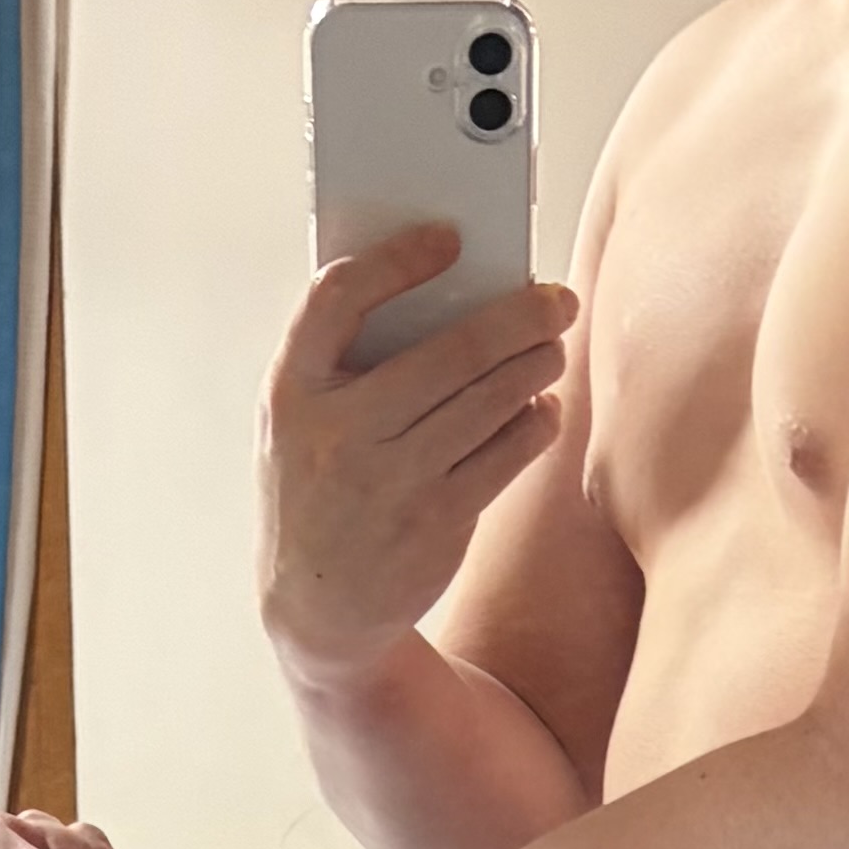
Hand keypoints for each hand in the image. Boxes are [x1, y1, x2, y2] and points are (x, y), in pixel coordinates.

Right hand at [256, 218, 577, 677]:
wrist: (318, 609)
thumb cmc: (316, 489)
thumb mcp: (300, 424)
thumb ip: (343, 363)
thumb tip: (443, 295)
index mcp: (292, 392)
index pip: (338, 298)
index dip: (397, 260)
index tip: (448, 240)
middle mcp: (340, 435)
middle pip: (447, 351)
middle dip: (517, 318)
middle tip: (556, 299)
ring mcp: (391, 482)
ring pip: (487, 402)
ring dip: (536, 366)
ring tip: (555, 347)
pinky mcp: (436, 523)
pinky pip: (503, 457)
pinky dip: (532, 425)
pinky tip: (542, 408)